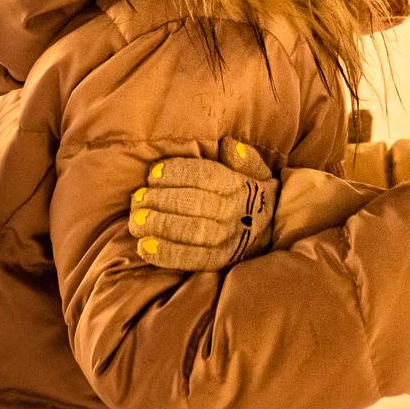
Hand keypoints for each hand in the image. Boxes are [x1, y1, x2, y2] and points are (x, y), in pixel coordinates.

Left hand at [129, 138, 277, 270]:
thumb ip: (244, 158)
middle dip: (162, 200)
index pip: (207, 176)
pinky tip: (144, 247)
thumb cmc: (254, 195)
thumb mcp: (256, 172)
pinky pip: (193, 260)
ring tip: (136, 222)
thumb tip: (230, 146)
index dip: (177, 173)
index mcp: (240, 187)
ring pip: (192, 232)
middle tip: (137, 199)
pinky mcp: (220, 263)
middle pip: (196, 204)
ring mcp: (228, 240)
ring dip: (160, 226)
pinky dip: (167, 255)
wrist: (274, 231)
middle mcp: (236, 213)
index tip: (153, 173)